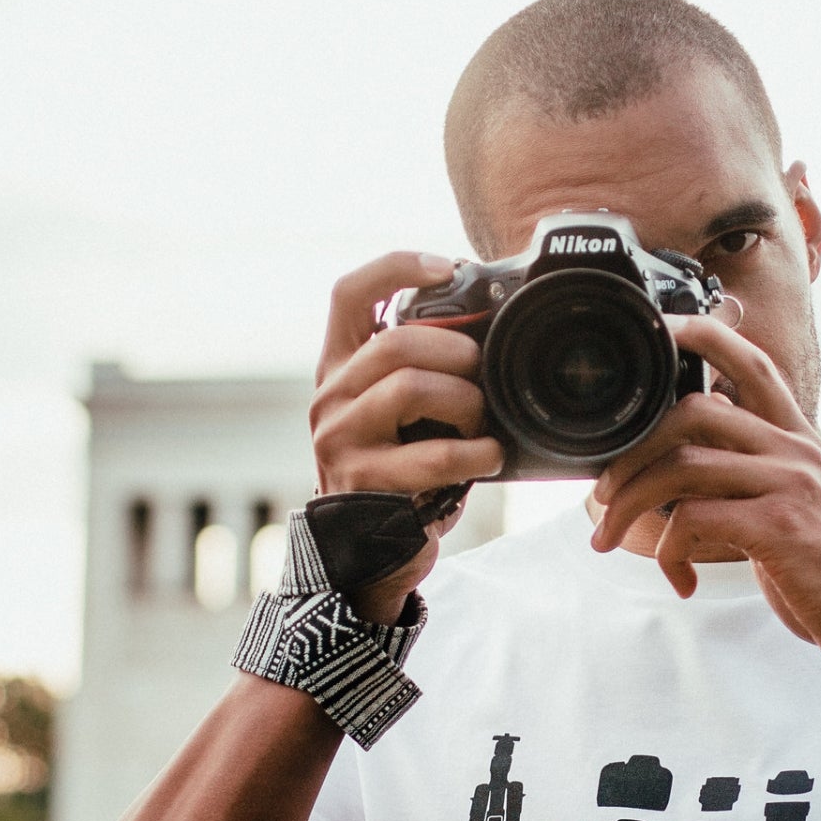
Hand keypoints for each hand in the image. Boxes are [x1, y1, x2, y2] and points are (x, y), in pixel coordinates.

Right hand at [309, 252, 504, 620]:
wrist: (367, 554)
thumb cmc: (401, 476)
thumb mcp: (406, 416)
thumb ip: (425, 371)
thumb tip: (489, 330)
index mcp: (341, 369)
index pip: (350, 294)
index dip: (396, 267)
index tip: (446, 266)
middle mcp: (331, 397)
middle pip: (396, 341)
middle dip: (457, 352)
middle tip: (483, 376)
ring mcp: (340, 439)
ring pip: (409, 387)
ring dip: (466, 402)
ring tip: (483, 425)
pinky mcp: (363, 481)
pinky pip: (431, 454)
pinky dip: (475, 453)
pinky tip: (490, 459)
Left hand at [589, 315, 820, 678]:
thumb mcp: (796, 513)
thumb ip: (751, 482)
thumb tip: (683, 477)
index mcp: (799, 440)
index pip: (750, 362)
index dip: (702, 335)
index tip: (660, 331)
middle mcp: (795, 449)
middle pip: (690, 413)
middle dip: (631, 453)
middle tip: (603, 496)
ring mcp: (789, 482)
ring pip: (679, 466)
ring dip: (629, 505)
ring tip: (609, 539)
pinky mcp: (779, 524)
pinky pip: (691, 519)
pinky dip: (669, 553)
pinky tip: (680, 581)